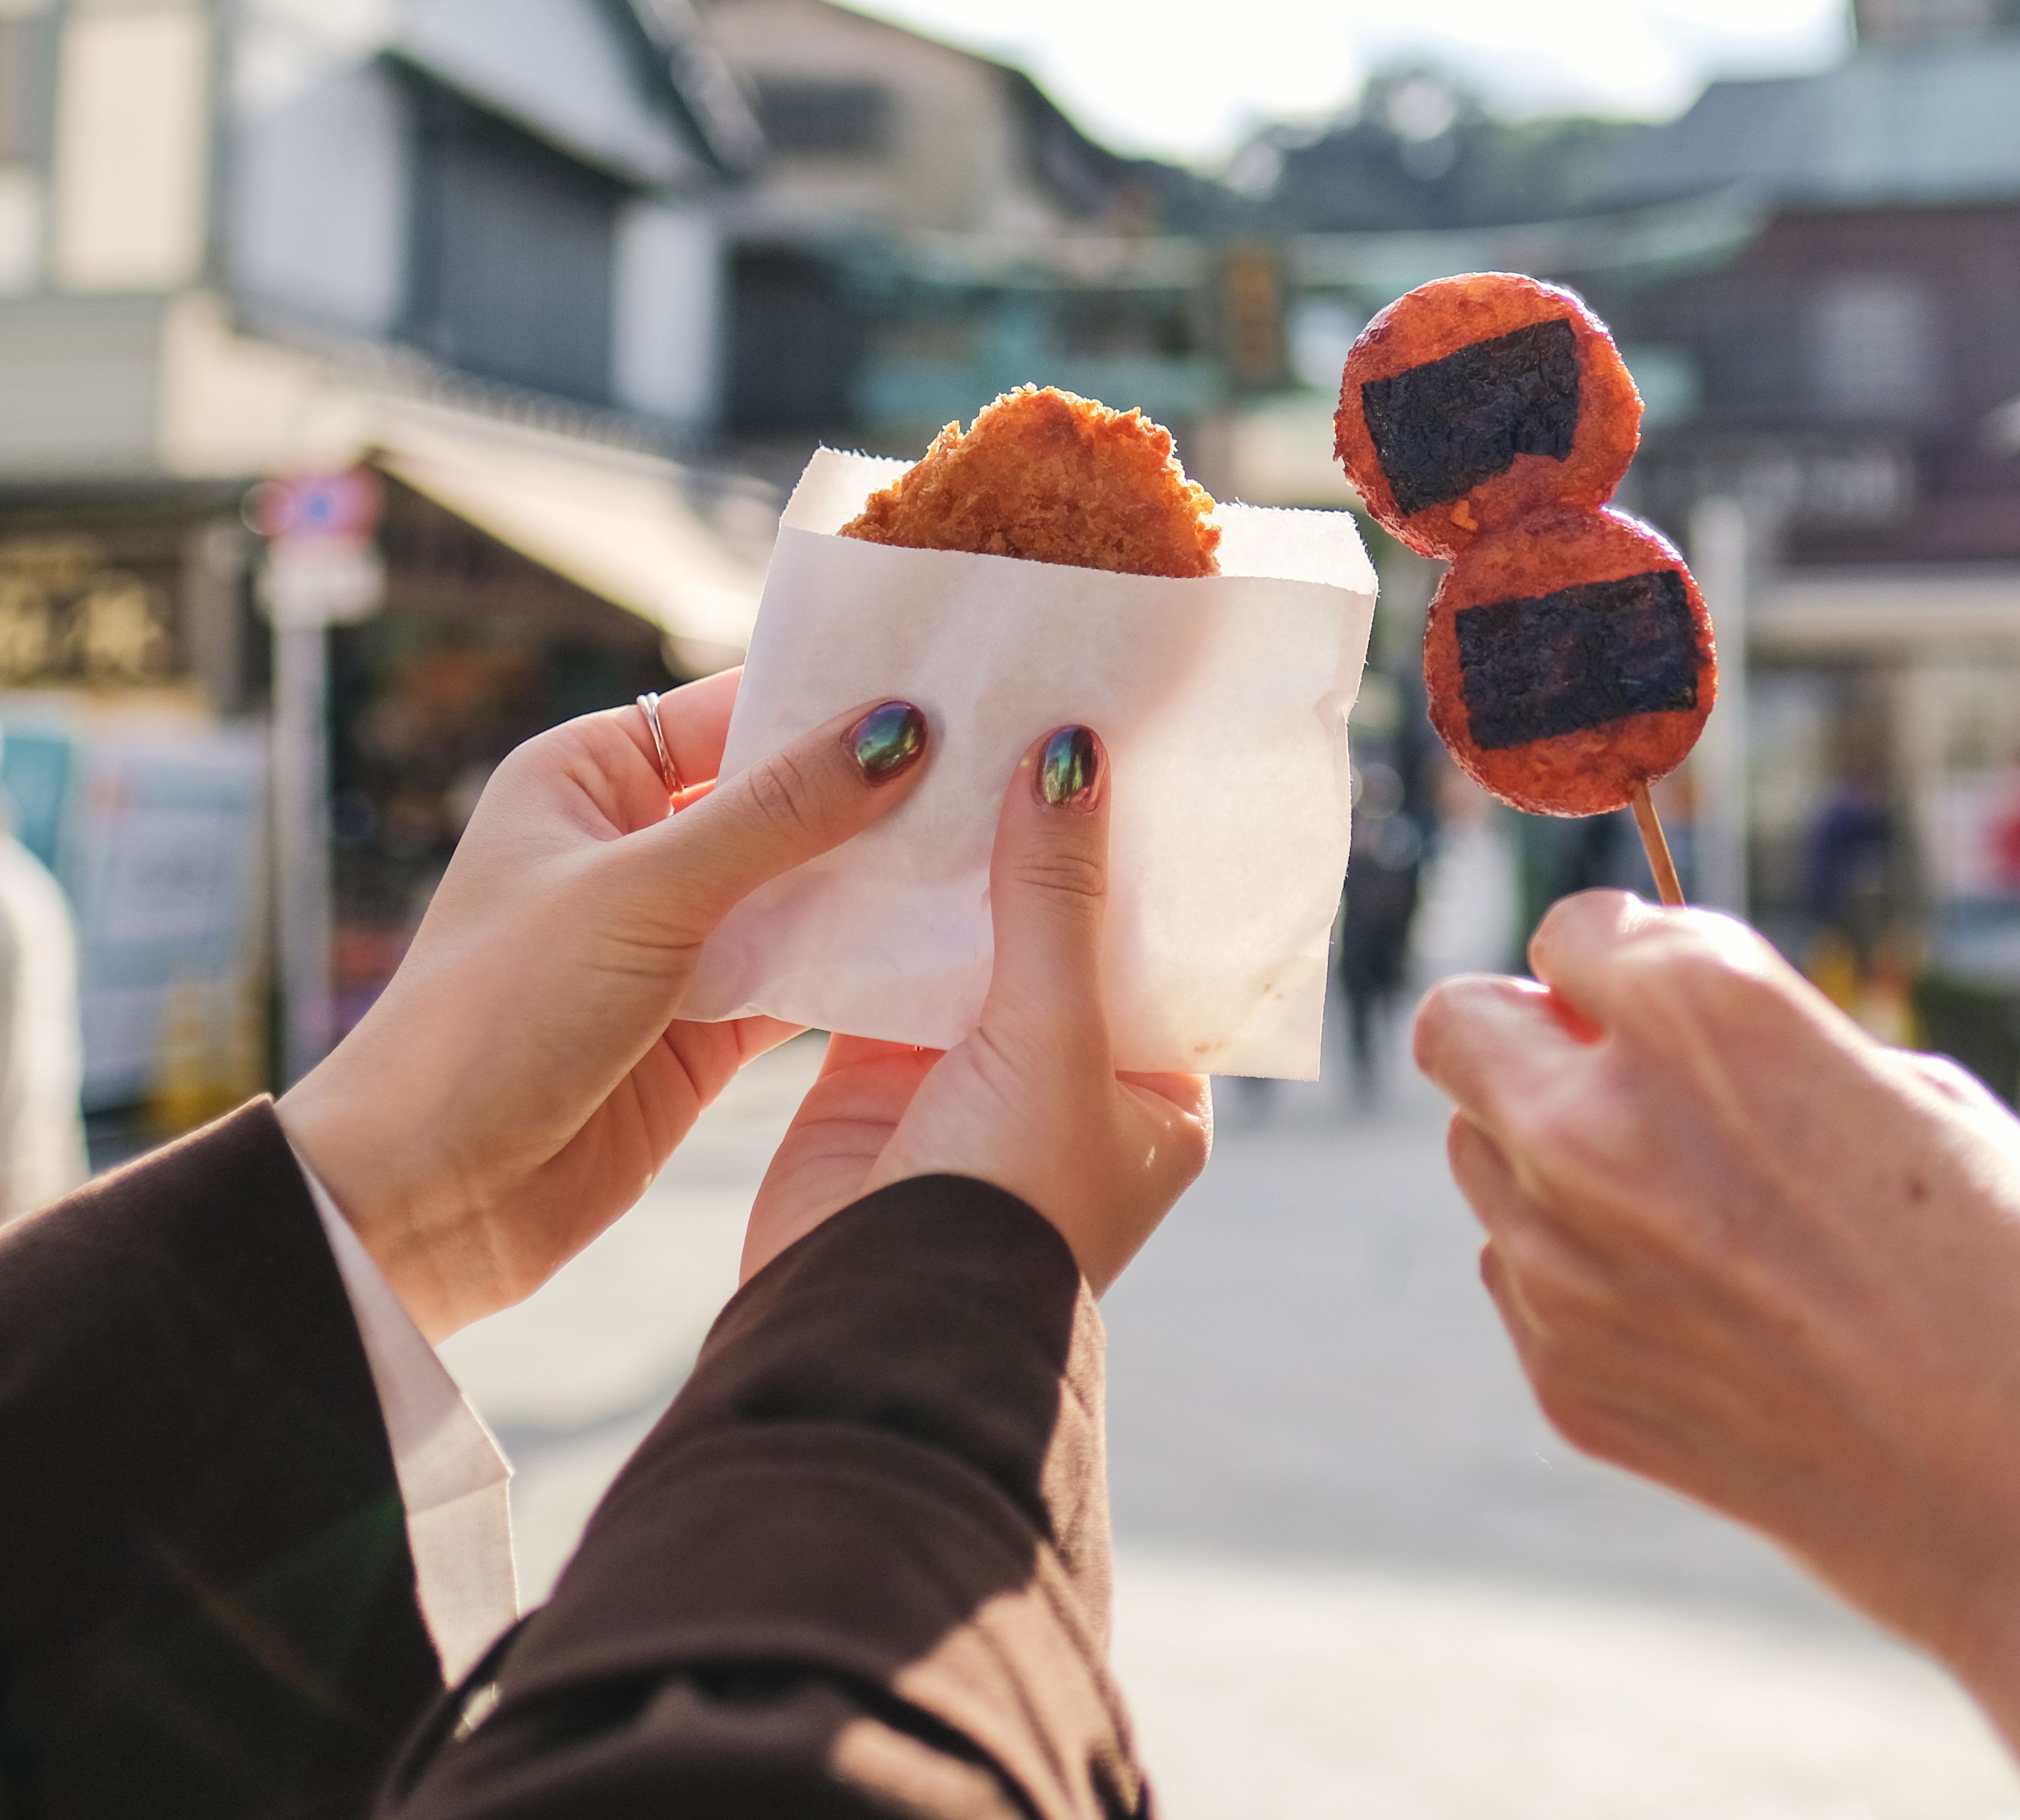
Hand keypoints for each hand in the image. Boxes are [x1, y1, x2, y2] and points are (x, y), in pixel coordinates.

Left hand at [280, 674, 933, 1339]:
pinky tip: (947, 952)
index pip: (735, 708)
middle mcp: (629, 848)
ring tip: (997, 853)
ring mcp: (669, 941)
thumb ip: (777, 814)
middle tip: (1003, 770)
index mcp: (585, 778)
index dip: (837, 697)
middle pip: (781, 798)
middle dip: (878, 792)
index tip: (954, 687)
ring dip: (879, 883)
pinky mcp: (699, 1030)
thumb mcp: (641, 895)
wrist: (424, 1202)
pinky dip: (861, 969)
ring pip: (800, 890)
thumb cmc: (491, 1022)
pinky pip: (800, 978)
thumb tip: (898, 729)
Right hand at [743, 725, 1209, 1291]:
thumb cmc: (1010, 1203)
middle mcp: (1067, 1075)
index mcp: (1154, 1088)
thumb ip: (1056, 896)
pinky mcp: (875, 1074)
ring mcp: (968, 1073)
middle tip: (1021, 699)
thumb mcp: (1057, 1034)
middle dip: (1035, 831)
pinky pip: (878, 965)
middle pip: (1056, 923)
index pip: (1161, 937)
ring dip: (949, 857)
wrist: (874, 1320)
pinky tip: (858, 812)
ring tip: (941, 733)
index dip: (1138, 840)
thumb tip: (1071, 755)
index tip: (1121, 730)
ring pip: (964, 935)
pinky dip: (868, 903)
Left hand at [1416, 893, 2019, 1819]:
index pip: (1573, 931)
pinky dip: (1584, 1278)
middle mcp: (1598, 1127)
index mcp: (1702, 1010)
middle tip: (1632, 1084)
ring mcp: (1567, 1269)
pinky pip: (1521, 1283)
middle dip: (1534, 1038)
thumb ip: (1762, 1048)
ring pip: (1479, 1161)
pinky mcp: (1569, 1386)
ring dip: (1550, 1161)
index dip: (1632, 965)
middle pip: (1460, 1030)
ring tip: (1700, 1217)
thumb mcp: (1916, 1093)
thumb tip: (1669, 1034)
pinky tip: (1713, 1320)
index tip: (1677, 1005)